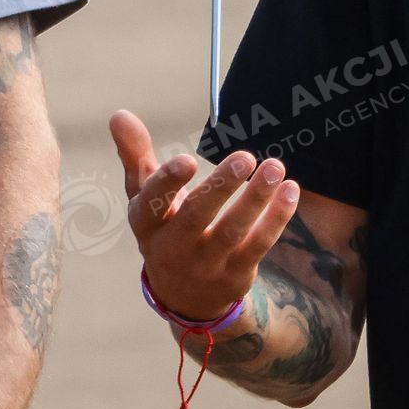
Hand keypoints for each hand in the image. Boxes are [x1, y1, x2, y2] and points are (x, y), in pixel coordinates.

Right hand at [109, 109, 299, 321]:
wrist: (184, 295)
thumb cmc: (163, 228)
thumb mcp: (144, 197)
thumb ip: (135, 155)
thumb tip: (119, 114)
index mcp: (148, 224)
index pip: (152, 204)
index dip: (168, 183)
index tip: (187, 160)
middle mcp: (173, 247)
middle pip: (196, 218)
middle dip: (220, 188)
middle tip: (244, 156)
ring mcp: (206, 263)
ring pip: (232, 231)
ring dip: (256, 198)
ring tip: (274, 166)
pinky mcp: (236, 273)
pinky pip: (259, 244)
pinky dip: (277, 217)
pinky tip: (290, 189)